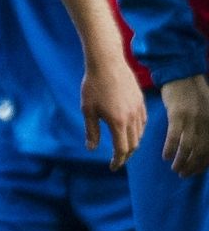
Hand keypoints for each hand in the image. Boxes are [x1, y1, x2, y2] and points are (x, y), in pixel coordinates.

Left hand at [78, 52, 145, 168]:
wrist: (107, 63)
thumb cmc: (93, 86)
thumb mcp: (88, 110)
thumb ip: (91, 131)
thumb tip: (91, 148)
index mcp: (118, 122)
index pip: (122, 149)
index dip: (118, 161)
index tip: (112, 167)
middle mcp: (132, 118)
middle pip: (133, 144)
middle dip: (126, 155)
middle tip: (117, 160)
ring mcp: (139, 109)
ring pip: (140, 134)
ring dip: (132, 144)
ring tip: (123, 148)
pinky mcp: (141, 101)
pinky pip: (143, 122)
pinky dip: (138, 131)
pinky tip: (130, 131)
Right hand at [159, 73, 208, 175]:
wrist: (182, 73)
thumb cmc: (193, 92)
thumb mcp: (206, 109)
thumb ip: (206, 126)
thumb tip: (200, 145)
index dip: (203, 163)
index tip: (194, 171)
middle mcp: (207, 123)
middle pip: (201, 151)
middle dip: (193, 165)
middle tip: (183, 173)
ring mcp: (193, 119)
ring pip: (189, 147)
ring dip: (182, 161)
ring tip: (175, 168)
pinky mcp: (178, 115)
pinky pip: (175, 137)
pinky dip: (171, 149)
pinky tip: (166, 156)